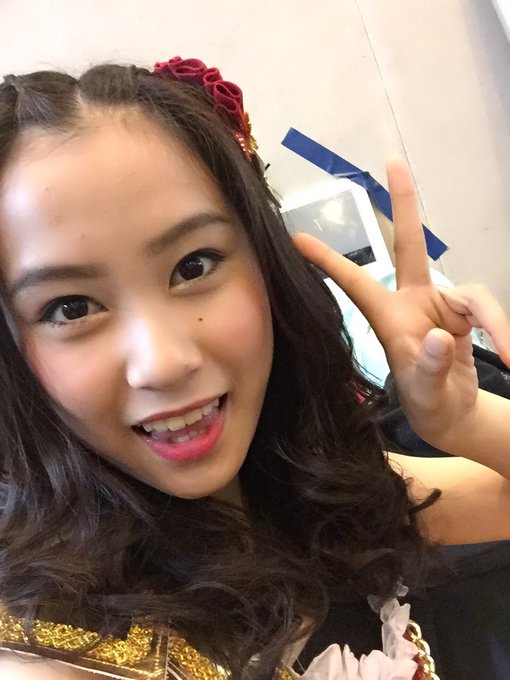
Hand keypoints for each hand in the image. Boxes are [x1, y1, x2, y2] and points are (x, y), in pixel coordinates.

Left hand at [293, 159, 509, 448]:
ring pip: (471, 293)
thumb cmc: (427, 403)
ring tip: (508, 356)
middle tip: (394, 162)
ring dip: (493, 322)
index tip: (298, 238)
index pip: (356, 283)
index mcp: (389, 319)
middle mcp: (412, 302)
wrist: (451, 414)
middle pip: (411, 246)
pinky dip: (502, 329)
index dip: (329, 261)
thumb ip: (433, 368)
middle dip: (405, 206)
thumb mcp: (426, 393)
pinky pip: (487, 308)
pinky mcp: (464, 312)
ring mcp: (440, 304)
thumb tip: (444, 336)